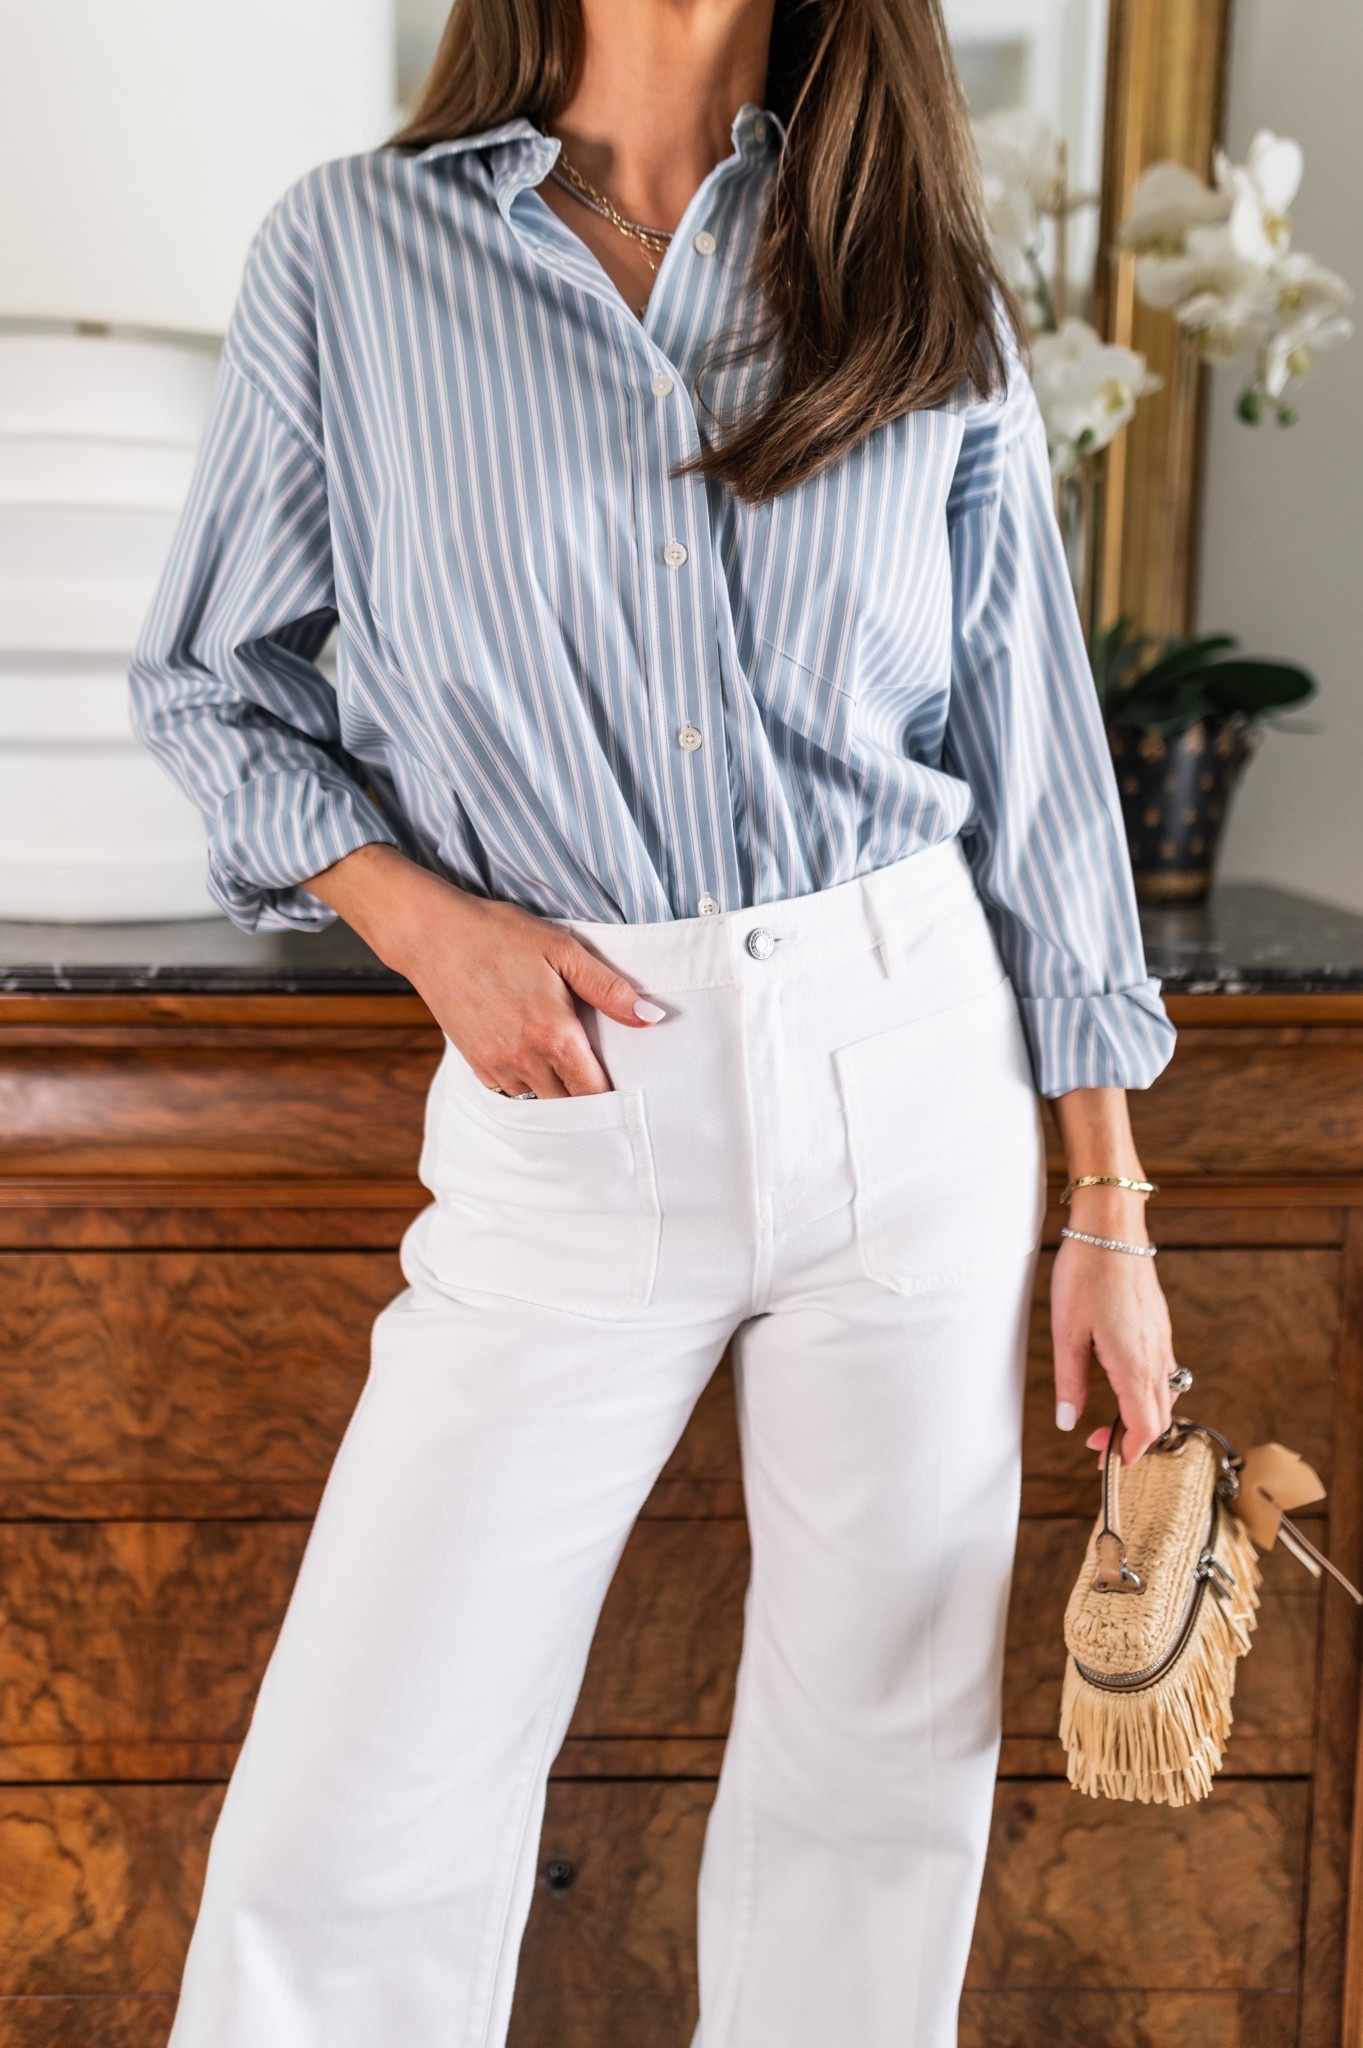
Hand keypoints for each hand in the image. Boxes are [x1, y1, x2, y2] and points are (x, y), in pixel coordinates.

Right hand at [304, 844, 664, 1096]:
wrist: (433, 936)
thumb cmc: (499, 936)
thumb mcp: (563, 951)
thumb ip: (609, 989)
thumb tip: (650, 1018)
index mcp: (554, 1035)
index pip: (595, 1092)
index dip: (614, 1097)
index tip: (629, 1091)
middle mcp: (525, 1060)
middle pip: (569, 1104)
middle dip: (587, 1096)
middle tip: (601, 1076)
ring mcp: (496, 1066)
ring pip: (539, 1100)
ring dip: (557, 1091)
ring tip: (569, 1068)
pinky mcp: (475, 1064)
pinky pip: (511, 1091)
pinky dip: (528, 1083)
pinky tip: (535, 1059)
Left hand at [1051, 1194, 1178, 1466]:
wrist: (1112, 1228)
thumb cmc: (1085, 1275)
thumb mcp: (1067, 1333)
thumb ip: (1070, 1382)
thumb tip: (1069, 1422)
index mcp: (1134, 1365)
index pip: (1146, 1428)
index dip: (1128, 1452)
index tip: (1107, 1462)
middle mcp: (1156, 1357)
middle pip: (1160, 1418)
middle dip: (1134, 1440)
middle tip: (1100, 1443)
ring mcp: (1162, 1340)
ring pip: (1165, 1395)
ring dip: (1143, 1415)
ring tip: (1111, 1417)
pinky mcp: (1160, 1326)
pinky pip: (1165, 1371)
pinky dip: (1149, 1391)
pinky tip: (1125, 1382)